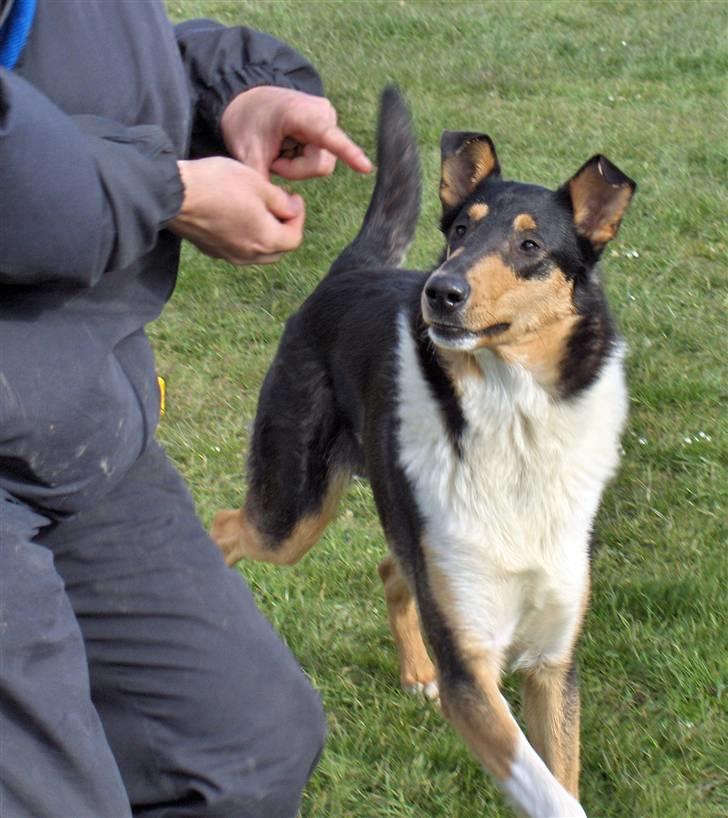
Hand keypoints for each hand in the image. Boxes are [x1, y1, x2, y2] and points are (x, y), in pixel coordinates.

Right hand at [169, 158, 304, 264]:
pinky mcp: (212, 250)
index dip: (298, 217)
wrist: (173, 193)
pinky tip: (236, 216)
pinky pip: (237, 248)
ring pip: (257, 251)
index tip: (292, 197)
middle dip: (283, 228)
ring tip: (257, 209)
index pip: (294, 238)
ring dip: (264, 234)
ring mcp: (228, 255)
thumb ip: (281, 201)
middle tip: (279, 204)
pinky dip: (245, 236)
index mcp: (266, 240)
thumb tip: (292, 209)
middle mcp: (249, 255)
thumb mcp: (257, 183)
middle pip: (278, 249)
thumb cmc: (217, 184)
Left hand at [220, 86, 371, 179]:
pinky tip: (288, 147)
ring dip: (297, 167)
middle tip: (272, 158)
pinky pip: (320, 159)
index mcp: (300, 113)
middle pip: (319, 165)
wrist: (247, 101)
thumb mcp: (247, 154)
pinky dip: (301, 160)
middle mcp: (323, 114)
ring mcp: (329, 121)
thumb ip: (262, 182)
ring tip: (279, 150)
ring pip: (321, 165)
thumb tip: (282, 211)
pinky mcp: (329, 129)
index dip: (347, 153)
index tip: (366, 168)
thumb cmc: (247, 123)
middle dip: (294, 170)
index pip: (327, 137)